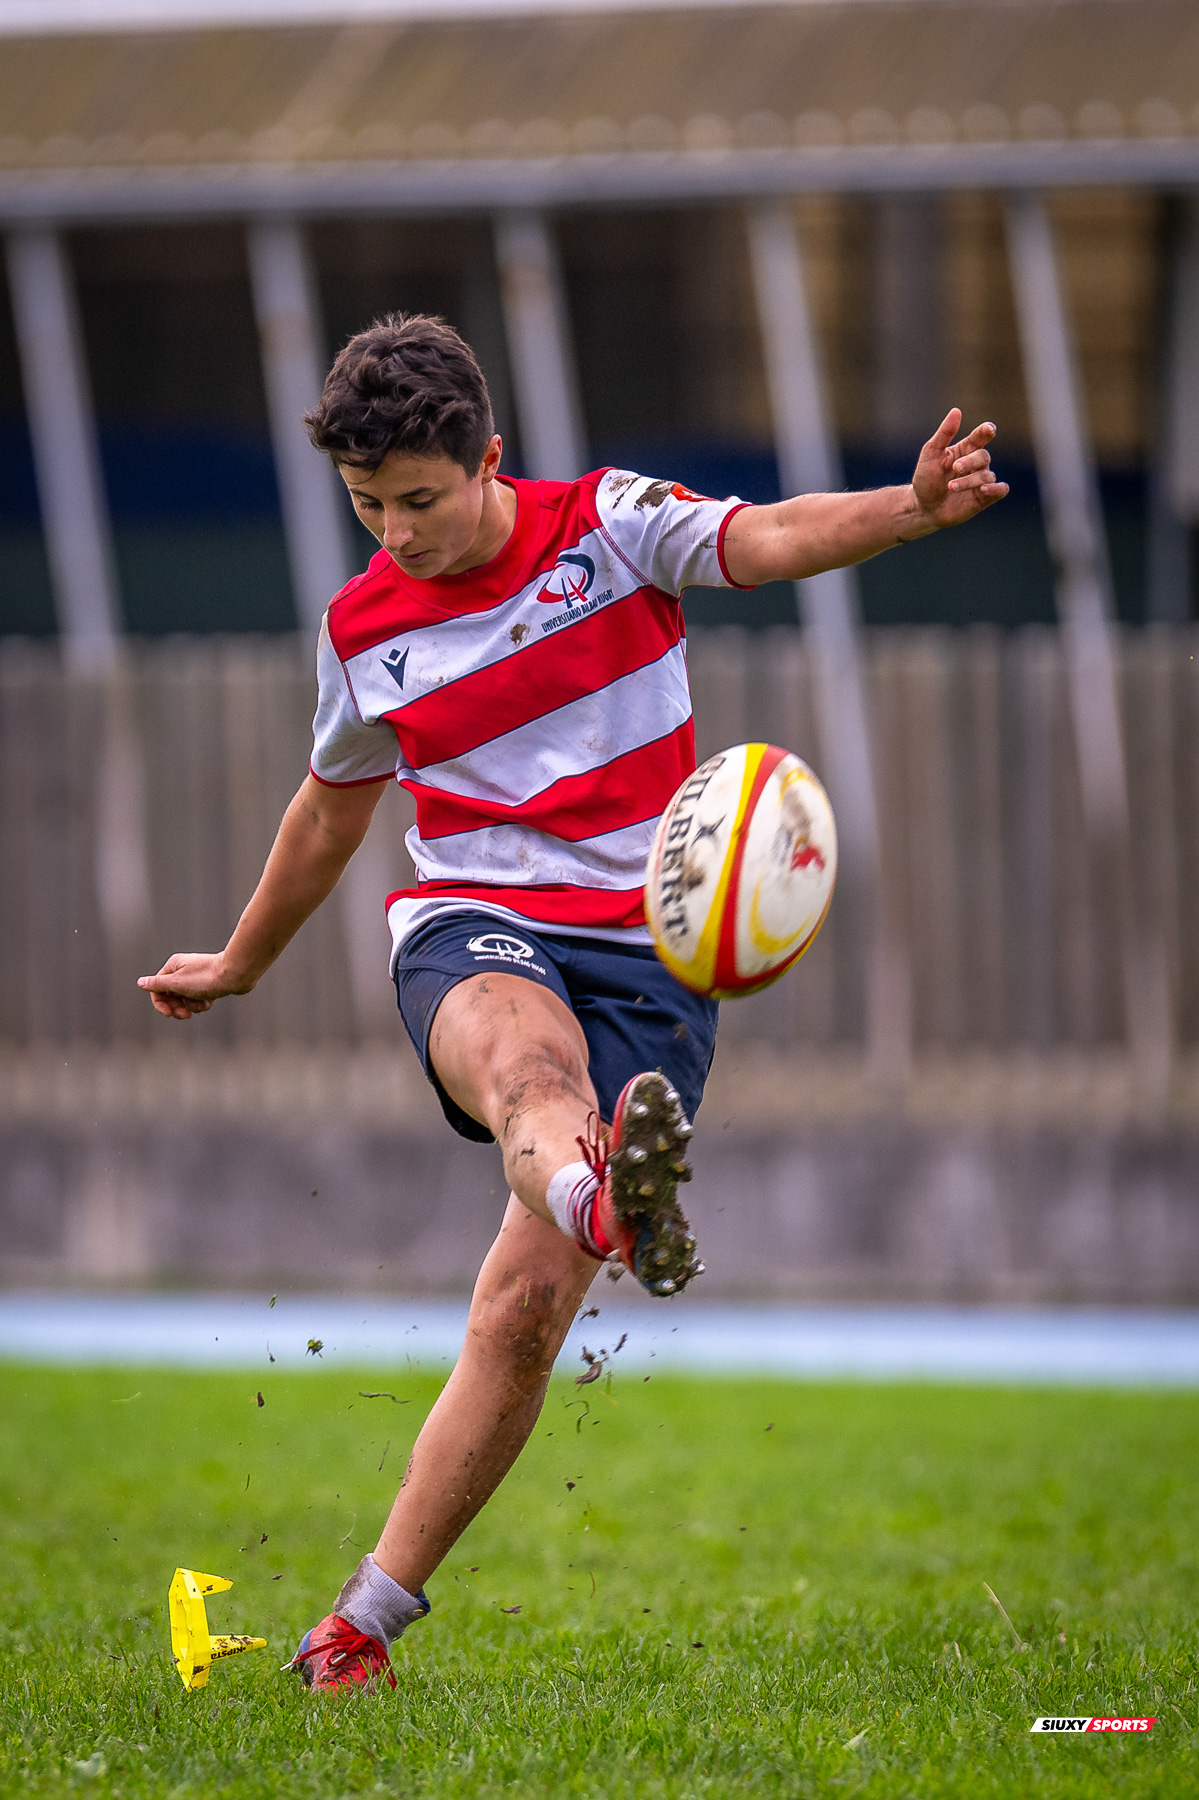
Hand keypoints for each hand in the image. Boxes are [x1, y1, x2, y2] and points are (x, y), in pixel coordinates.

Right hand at [137, 952, 249, 1019]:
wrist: (236, 974)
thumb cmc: (206, 978)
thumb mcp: (178, 983)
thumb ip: (158, 985)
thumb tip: (140, 982)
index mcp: (173, 967)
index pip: (157, 989)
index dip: (160, 1003)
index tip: (169, 1014)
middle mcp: (183, 970)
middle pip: (171, 996)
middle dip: (178, 1007)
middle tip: (186, 1014)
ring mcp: (196, 978)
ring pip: (185, 999)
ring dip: (192, 1006)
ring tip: (203, 1004)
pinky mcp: (208, 984)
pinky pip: (198, 999)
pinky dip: (202, 1003)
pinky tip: (210, 1002)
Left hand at [907, 409, 1008, 534]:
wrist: (923, 507)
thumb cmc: (926, 478)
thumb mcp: (931, 453)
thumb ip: (944, 433)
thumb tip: (956, 411)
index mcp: (965, 449)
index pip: (980, 437)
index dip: (986, 431)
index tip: (989, 429)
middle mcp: (976, 464)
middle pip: (983, 456)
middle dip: (970, 462)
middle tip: (955, 468)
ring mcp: (981, 480)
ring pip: (987, 476)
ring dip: (969, 481)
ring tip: (951, 487)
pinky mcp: (984, 498)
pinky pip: (1001, 490)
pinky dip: (996, 489)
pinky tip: (985, 489)